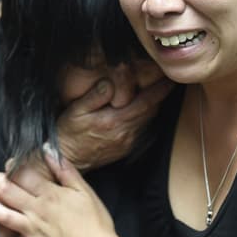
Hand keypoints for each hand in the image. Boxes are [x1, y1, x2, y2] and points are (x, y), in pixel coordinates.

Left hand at [0, 146, 118, 236]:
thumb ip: (64, 169)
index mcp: (50, 194)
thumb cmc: (96, 223)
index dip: (12, 166)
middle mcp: (36, 210)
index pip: (22, 173)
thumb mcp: (84, 191)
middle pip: (5, 190)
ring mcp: (31, 231)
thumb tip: (48, 149)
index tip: (11, 164)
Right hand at [57, 73, 171, 169]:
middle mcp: (125, 133)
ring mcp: (127, 142)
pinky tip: (142, 108)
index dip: (160, 90)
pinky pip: (142, 129)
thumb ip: (95, 96)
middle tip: (166, 80)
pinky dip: (145, 117)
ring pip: (148, 120)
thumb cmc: (69, 132)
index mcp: (114, 121)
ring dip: (154, 106)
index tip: (168, 79)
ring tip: (157, 90)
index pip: (145, 103)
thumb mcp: (76, 111)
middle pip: (151, 111)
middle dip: (161, 95)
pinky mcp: (126, 147)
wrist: (68, 157)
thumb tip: (110, 82)